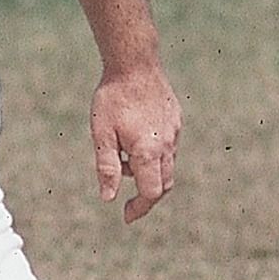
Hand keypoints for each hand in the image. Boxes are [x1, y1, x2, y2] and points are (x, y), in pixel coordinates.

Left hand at [89, 66, 180, 222]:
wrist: (135, 62)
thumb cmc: (113, 98)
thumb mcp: (102, 134)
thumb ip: (107, 167)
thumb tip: (108, 198)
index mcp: (148, 151)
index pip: (151, 193)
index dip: (140, 209)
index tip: (126, 216)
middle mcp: (167, 144)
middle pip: (164, 184)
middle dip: (147, 196)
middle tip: (128, 203)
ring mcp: (175, 132)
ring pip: (168, 166)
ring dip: (149, 173)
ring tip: (123, 156)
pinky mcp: (176, 120)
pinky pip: (169, 147)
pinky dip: (155, 155)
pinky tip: (135, 138)